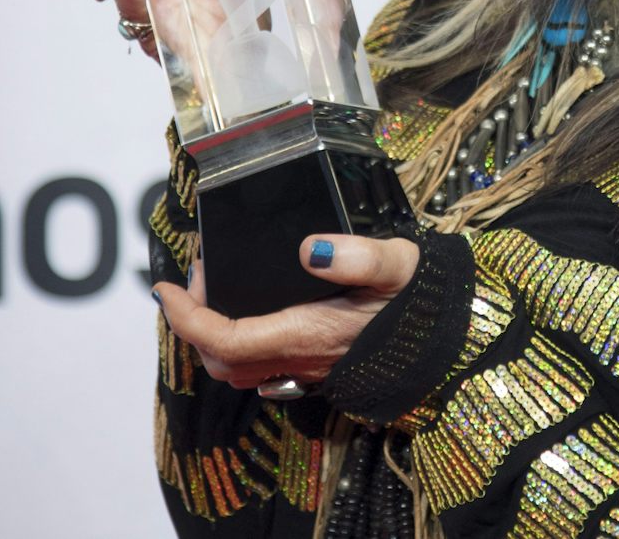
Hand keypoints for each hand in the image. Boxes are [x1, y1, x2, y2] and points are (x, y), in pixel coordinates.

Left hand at [153, 234, 419, 388]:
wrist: (453, 340)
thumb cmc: (424, 301)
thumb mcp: (400, 265)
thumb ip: (358, 256)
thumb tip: (309, 247)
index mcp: (310, 333)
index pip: (227, 339)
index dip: (187, 317)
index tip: (165, 287)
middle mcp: (302, 359)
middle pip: (223, 361)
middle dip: (194, 324)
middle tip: (194, 280)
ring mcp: (309, 370)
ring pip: (240, 369)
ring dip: (214, 338)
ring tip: (215, 294)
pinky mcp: (320, 369)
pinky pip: (262, 368)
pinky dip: (239, 345)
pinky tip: (250, 315)